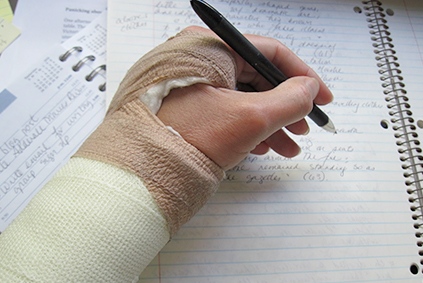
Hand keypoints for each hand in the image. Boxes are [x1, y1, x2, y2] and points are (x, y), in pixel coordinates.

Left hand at [157, 26, 332, 169]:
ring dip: (270, 122)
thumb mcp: (250, 118)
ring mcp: (189, 84)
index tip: (321, 96)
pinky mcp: (184, 107)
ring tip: (288, 146)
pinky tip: (263, 147)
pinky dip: (247, 128)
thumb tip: (308, 90)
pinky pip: (224, 111)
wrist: (141, 174)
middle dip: (285, 106)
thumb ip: (289, 101)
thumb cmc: (187, 138)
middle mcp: (197, 60)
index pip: (268, 52)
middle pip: (256, 78)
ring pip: (242, 98)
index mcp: (209, 47)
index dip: (301, 75)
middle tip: (304, 126)